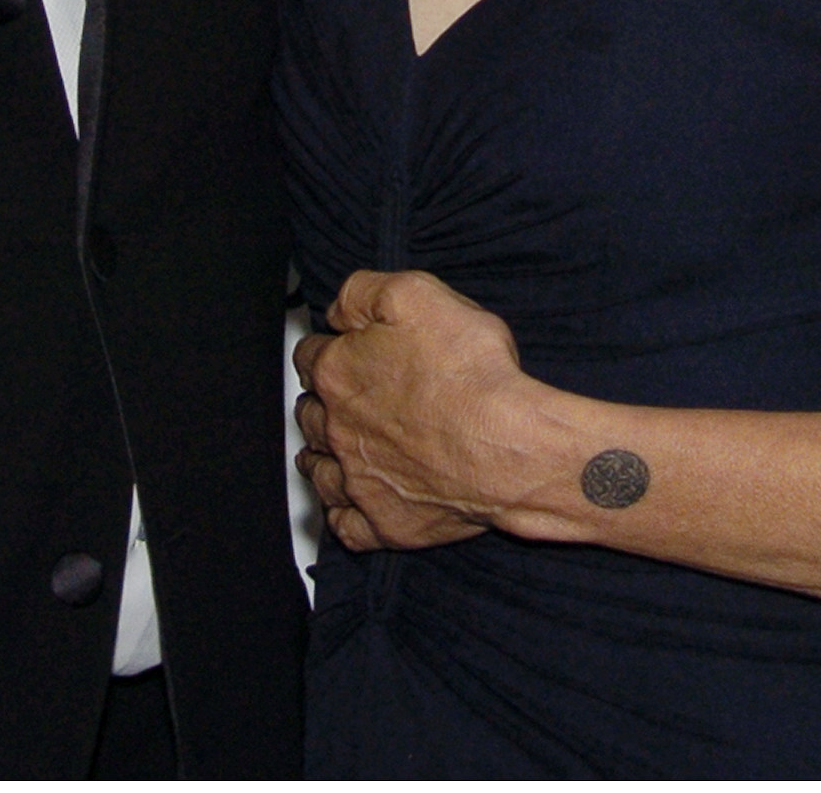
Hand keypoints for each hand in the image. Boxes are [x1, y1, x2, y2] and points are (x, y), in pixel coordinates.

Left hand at [292, 270, 530, 553]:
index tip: (334, 349)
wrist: (510, 446)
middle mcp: (338, 428)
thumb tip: (337, 310)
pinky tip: (349, 505)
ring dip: (321, 456)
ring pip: (319, 469)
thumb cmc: (471, 372)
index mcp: (339, 372)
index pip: (310, 356)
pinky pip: (346, 527)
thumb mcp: (415, 294)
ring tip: (329, 450)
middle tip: (336, 398)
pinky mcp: (385, 522)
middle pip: (311, 413)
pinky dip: (342, 515)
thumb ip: (362, 292)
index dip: (324, 348)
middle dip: (320, 402)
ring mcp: (360, 480)